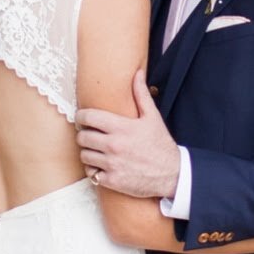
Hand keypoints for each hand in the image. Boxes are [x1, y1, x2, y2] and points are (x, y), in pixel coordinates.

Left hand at [77, 71, 181, 198]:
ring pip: (84, 155)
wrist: (173, 174)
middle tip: (90, 135)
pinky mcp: (112, 181)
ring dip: (88, 153)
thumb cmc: (160, 144)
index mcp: (121, 127)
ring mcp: (112, 164)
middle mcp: (114, 145)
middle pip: (82, 137)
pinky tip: (101, 166)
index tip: (82, 118)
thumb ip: (141, 95)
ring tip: (95, 151)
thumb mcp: (153, 117)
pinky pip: (91, 174)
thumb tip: (137, 72)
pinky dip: (93, 170)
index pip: (88, 117)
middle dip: (84, 135)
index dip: (81, 116)